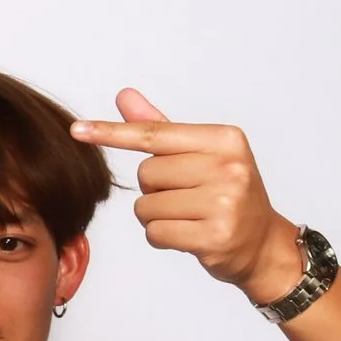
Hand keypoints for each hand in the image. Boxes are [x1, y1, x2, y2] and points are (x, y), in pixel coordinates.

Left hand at [71, 91, 303, 302]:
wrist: (263, 244)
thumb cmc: (226, 194)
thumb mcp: (201, 155)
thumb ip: (160, 127)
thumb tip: (124, 96)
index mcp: (226, 139)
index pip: (154, 135)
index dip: (112, 133)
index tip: (77, 130)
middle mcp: (229, 166)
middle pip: (146, 173)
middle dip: (154, 188)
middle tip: (188, 196)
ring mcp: (225, 203)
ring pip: (146, 206)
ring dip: (156, 216)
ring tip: (190, 216)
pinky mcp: (215, 236)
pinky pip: (155, 232)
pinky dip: (162, 236)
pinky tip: (190, 235)